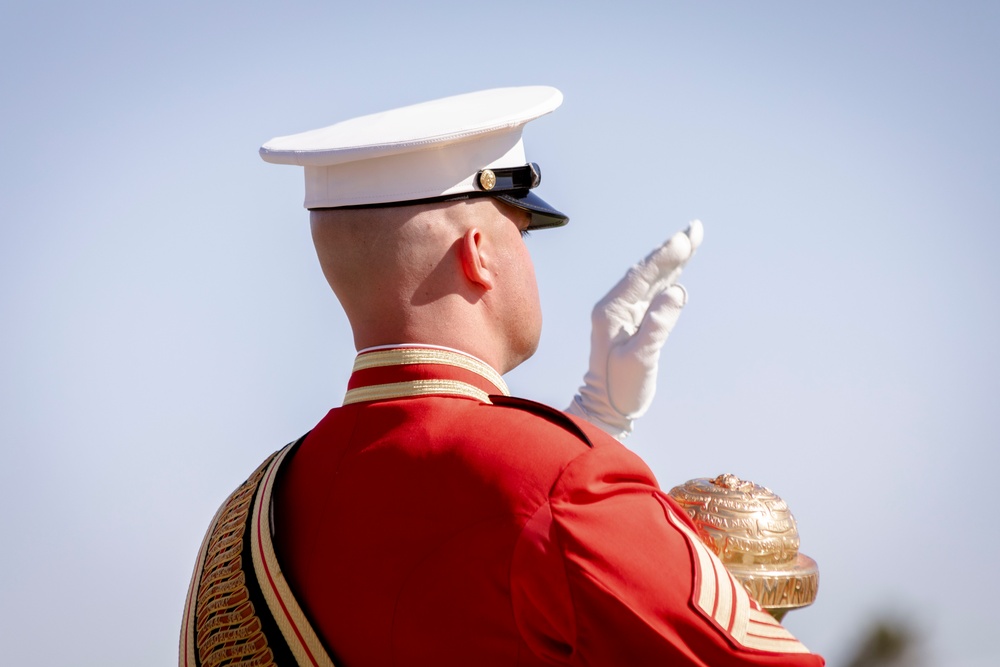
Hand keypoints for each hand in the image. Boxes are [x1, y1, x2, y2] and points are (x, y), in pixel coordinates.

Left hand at [566, 220, 702, 439]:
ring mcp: (624, 312)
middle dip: (672, 249)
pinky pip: (653, 292)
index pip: (642, 276)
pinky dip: (668, 277)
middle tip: (696, 228)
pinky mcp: (633, 321)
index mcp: (612, 311)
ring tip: (693, 238)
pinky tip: (678, 268)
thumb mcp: (640, 359)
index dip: (665, 256)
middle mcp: (616, 306)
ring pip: (652, 279)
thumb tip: (678, 292)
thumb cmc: (620, 387)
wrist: (606, 409)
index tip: (685, 239)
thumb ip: (657, 325)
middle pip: (647, 271)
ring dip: (672, 259)